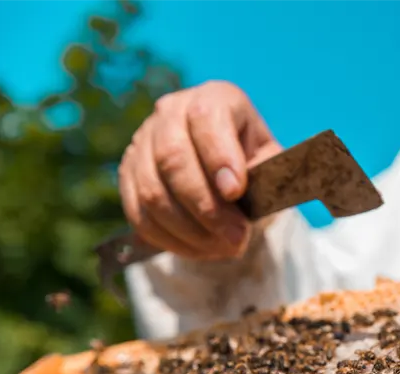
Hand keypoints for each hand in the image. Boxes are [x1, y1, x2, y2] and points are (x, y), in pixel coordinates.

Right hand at [118, 81, 281, 259]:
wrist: (227, 170)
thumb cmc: (254, 163)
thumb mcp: (272, 161)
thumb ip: (268, 171)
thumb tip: (251, 190)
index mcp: (214, 99)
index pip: (206, 119)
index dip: (218, 157)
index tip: (235, 192)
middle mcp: (172, 112)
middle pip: (173, 159)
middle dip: (206, 207)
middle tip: (236, 238)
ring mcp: (143, 142)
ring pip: (153, 192)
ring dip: (190, 230)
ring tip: (224, 248)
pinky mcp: (128, 174)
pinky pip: (139, 213)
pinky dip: (171, 239)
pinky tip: (201, 249)